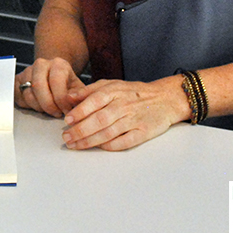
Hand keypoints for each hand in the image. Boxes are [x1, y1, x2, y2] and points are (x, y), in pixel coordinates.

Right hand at [15, 57, 83, 116]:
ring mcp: (27, 71)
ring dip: (39, 107)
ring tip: (49, 110)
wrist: (56, 78)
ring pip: (28, 94)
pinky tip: (38, 106)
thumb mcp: (78, 89)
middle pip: (38, 86)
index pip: (56, 81)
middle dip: (48, 105)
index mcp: (58, 64)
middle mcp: (41, 64)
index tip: (66, 111)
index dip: (61, 99)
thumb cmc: (68, 86)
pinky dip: (28, 106)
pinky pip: (19, 97)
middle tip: (56, 113)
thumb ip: (79, 96)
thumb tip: (71, 101)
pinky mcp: (17, 80)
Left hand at [60, 76, 188, 150]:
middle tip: (67, 137)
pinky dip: (111, 146)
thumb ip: (90, 90)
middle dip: (81, 130)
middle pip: (100, 119)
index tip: (67, 120)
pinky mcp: (144, 132)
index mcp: (115, 91)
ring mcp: (134, 119)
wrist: (165, 98)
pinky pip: (125, 141)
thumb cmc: (133, 92)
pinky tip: (99, 147)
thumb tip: (69, 97)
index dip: (80, 111)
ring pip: (110, 132)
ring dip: (90, 141)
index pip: (94, 101)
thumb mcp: (112, 84)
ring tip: (76, 145)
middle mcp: (124, 105)